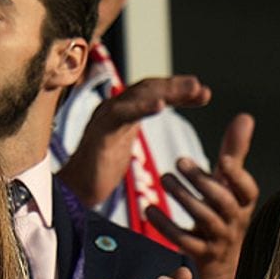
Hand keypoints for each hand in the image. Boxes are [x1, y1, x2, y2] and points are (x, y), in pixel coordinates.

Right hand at [61, 75, 211, 206]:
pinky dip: (142, 106)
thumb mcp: (124, 147)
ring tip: (191, 90)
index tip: (204, 94)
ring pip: (139, 95)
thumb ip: (135, 133)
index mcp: (123, 112)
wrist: (75, 192)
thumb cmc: (99, 172)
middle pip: (149, 88)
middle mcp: (114, 108)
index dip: (179, 92)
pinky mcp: (100, 132)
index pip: (154, 93)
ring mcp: (106, 117)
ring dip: (167, 90)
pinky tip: (161, 106)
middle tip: (202, 88)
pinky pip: (122, 113)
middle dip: (177, 86)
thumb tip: (150, 125)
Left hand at [149, 113, 257, 278]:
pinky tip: (149, 210)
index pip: (247, 188)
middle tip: (180, 160)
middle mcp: (236, 222)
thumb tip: (245, 116)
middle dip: (202, 181)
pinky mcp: (201, 255)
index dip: (237, 175)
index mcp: (244, 203)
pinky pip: (183, 241)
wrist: (222, 267)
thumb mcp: (231, 186)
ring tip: (164, 178)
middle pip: (222, 202)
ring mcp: (219, 241)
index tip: (224, 159)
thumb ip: (235, 152)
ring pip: (203, 219)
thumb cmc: (224, 216)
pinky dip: (166, 225)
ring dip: (183, 198)